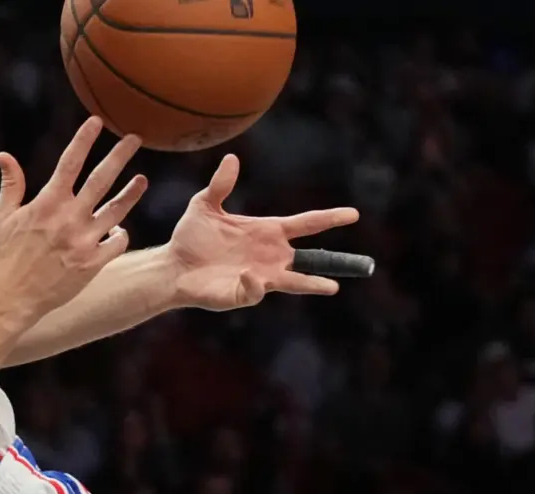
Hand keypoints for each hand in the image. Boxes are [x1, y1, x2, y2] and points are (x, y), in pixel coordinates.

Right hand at [0, 118, 147, 318]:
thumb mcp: (3, 218)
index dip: (84, 140)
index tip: (97, 122)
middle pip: (101, 180)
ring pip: (117, 210)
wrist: (11, 299)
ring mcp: (84, 242)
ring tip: (142, 180)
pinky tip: (119, 229)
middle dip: (119, 156)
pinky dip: (121, 235)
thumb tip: (4, 156)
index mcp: (47, 204)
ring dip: (132, 193)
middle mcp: (69, 219)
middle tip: (135, 138)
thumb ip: (11, 185)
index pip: (69, 163)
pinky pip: (117, 243)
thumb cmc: (4, 257)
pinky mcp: (93, 264)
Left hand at [166, 154, 361, 310]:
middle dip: (334, 262)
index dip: (328, 218)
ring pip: (294, 282)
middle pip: (309, 258)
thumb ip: (220, 185)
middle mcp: (270, 256)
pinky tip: (249, 275)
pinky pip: (257, 291)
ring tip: (330, 287)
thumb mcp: (204, 205)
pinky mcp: (243, 294)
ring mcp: (259, 277)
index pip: (305, 224)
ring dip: (310, 284)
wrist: (172, 265)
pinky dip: (256, 284)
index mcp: (268, 231)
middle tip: (363, 262)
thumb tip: (232, 159)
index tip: (353, 214)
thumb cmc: (190, 236)